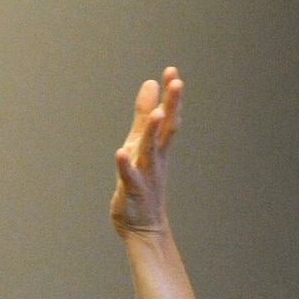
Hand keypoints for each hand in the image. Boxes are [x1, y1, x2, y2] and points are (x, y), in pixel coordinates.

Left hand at [110, 67, 181, 237]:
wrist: (145, 227)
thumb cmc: (142, 184)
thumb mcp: (142, 144)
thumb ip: (144, 116)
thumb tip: (150, 84)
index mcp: (158, 148)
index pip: (168, 117)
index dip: (170, 96)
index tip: (172, 71)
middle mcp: (155, 158)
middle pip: (166, 129)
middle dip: (172, 106)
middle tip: (177, 82)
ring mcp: (145, 174)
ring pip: (150, 150)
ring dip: (153, 132)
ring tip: (157, 113)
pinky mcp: (133, 191)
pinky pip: (129, 177)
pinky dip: (125, 165)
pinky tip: (120, 153)